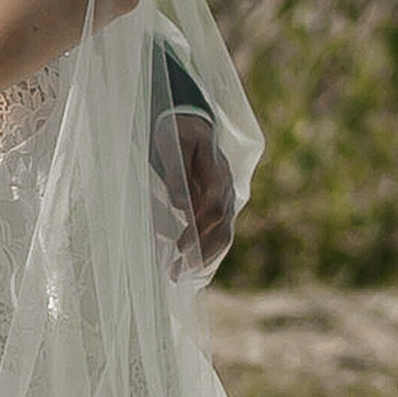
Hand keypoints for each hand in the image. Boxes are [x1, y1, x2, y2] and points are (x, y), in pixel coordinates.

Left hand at [153, 108, 236, 277]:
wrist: (190, 122)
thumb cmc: (177, 132)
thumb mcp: (171, 144)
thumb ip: (176, 174)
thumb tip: (180, 205)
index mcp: (216, 171)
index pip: (214, 208)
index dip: (197, 229)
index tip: (177, 247)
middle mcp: (226, 188)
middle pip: (222, 228)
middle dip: (201, 253)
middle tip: (177, 271)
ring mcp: (226, 197)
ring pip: (223, 234)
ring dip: (204, 257)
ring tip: (180, 274)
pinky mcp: (220, 205)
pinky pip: (220, 232)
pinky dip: (208, 251)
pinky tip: (193, 267)